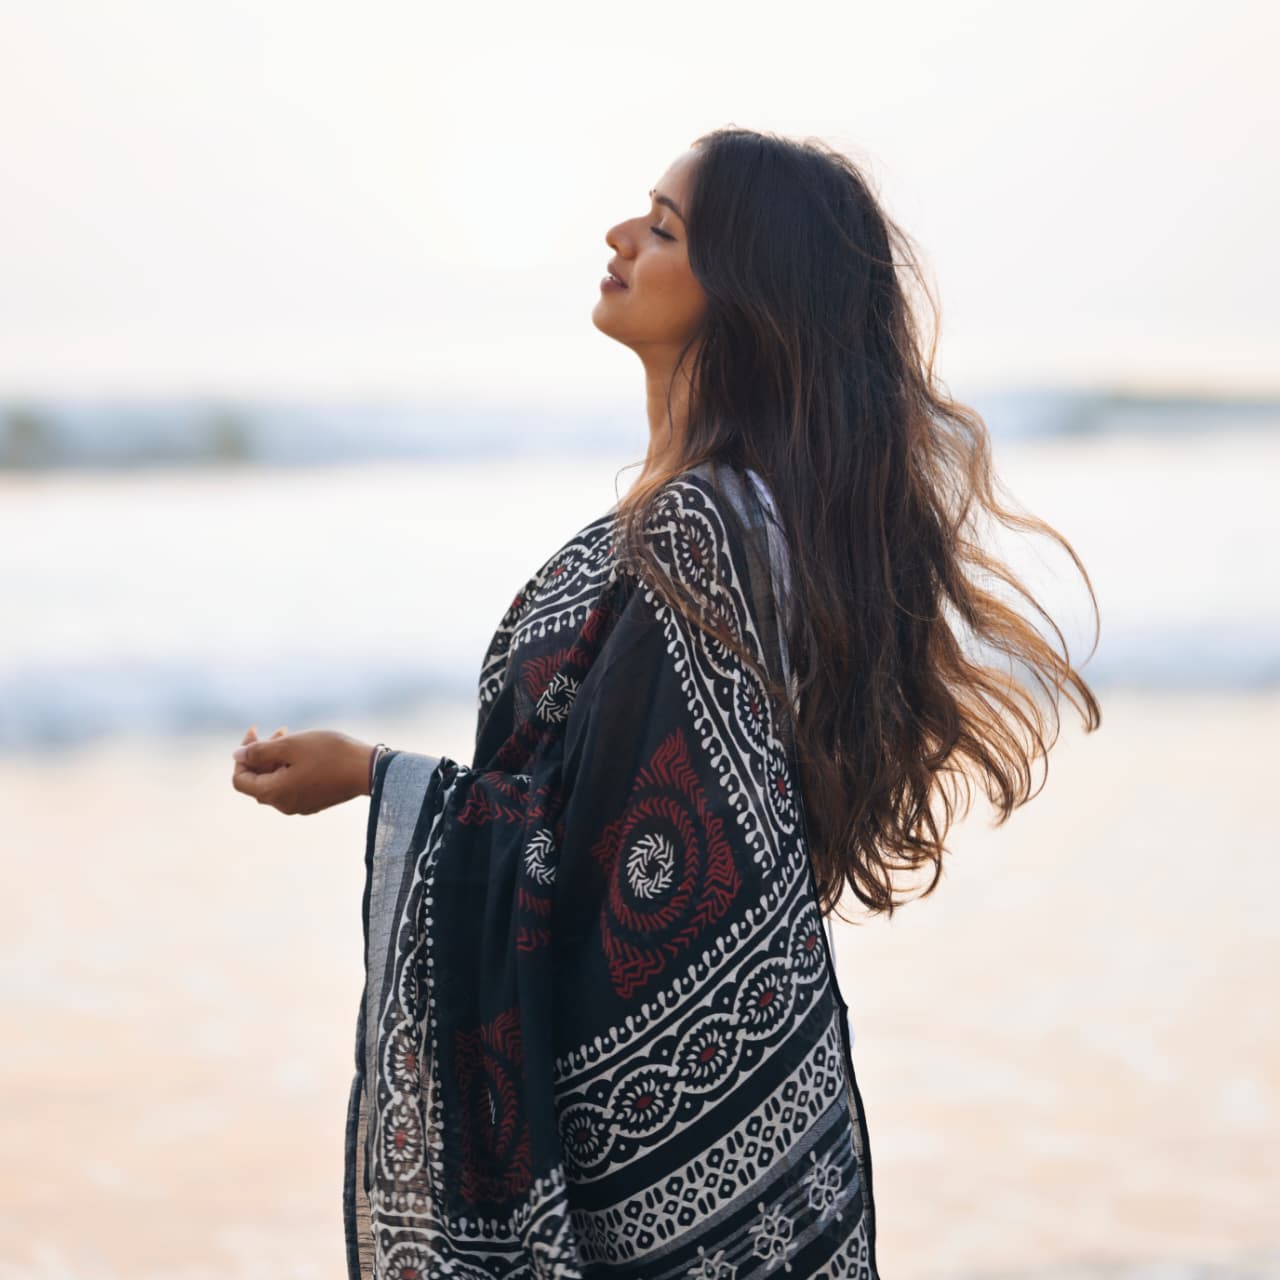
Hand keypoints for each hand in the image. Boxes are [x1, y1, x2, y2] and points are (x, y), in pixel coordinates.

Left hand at [230, 724, 371, 815]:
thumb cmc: (329, 754)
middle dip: (261, 755)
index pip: (240, 779)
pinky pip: (292, 786)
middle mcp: (283, 804)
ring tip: (294, 739)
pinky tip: (307, 754)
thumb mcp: (290, 746)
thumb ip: (259, 751)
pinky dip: (291, 769)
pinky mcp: (314, 802)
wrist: (368, 770)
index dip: (242, 755)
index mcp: (274, 792)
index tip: (256, 732)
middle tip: (279, 731)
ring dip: (277, 760)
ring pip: (276, 782)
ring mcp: (300, 805)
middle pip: (258, 781)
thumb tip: (237, 755)